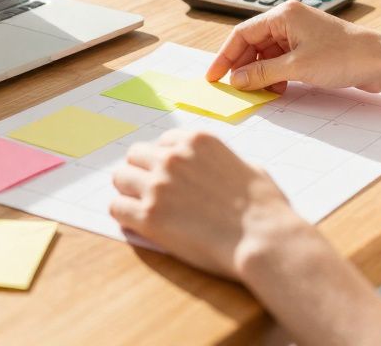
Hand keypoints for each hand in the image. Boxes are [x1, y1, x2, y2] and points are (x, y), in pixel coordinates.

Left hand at [109, 129, 380, 344]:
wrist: (263, 238)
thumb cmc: (265, 208)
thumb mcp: (248, 167)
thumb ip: (222, 161)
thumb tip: (215, 168)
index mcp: (197, 141)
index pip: (163, 142)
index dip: (165, 160)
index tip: (170, 176)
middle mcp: (173, 157)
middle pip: (135, 155)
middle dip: (141, 171)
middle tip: (151, 191)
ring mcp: (158, 185)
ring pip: (120, 178)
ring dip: (128, 191)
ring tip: (140, 206)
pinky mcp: (149, 216)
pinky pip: (116, 208)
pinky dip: (124, 215)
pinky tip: (137, 223)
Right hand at [207, 0, 380, 92]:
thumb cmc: (346, 56)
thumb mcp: (297, 68)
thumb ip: (262, 73)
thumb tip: (237, 79)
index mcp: (283, 15)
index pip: (242, 34)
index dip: (225, 57)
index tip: (214, 76)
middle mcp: (289, 21)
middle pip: (253, 44)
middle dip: (243, 67)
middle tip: (234, 89)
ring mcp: (300, 34)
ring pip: (267, 54)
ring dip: (260, 74)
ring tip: (257, 92)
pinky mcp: (310, 48)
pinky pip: (282, 60)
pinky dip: (275, 75)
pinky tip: (276, 90)